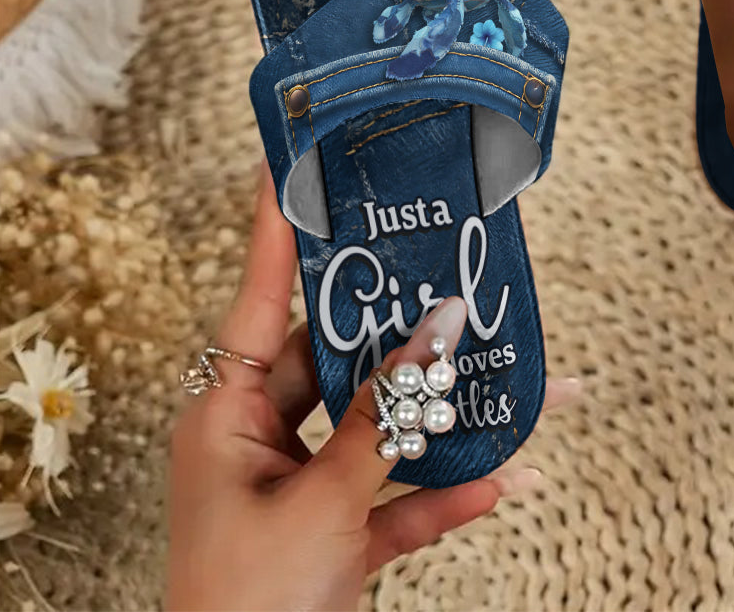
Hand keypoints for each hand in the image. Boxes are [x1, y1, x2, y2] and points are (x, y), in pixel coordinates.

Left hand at [166, 166, 577, 611]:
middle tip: (444, 273)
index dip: (276, 231)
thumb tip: (436, 334)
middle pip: (341, 361)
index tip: (290, 165)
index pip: (257, 298)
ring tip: (506, 380)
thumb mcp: (319, 505)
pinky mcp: (336, 534)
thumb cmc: (248, 608)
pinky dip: (442, 494)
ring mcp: (302, 487)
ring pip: (382, 430)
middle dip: (405, 336)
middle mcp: (262, 439)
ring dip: (440, 420)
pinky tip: (501, 480)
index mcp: (228, 416)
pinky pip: (397, 498)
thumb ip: (383, 420)